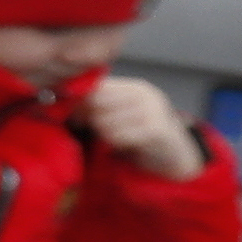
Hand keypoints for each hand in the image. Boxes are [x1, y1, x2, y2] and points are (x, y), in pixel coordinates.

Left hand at [80, 74, 206, 183]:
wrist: (175, 154)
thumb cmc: (143, 132)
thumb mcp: (125, 112)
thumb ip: (102, 104)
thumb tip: (66, 101)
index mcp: (136, 87)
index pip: (97, 87)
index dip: (81, 102)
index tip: (77, 116)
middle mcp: (146, 95)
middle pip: (97, 103)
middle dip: (90, 119)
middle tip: (96, 128)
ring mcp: (153, 111)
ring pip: (104, 122)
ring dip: (103, 134)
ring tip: (117, 136)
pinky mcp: (156, 130)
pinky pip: (117, 136)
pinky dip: (115, 143)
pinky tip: (125, 144)